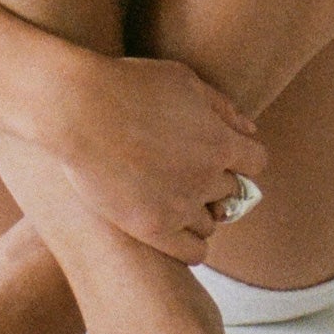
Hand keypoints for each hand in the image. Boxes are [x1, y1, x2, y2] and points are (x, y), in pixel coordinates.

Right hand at [50, 55, 270, 264]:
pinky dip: (191, 245)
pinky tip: (174, 229)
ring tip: (174, 198)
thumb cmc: (128, 85)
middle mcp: (207, 178)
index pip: (256, 163)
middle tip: (187, 171)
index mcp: (220, 142)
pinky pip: (194, 253)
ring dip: (200, 211)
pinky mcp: (153, 229)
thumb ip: (222, 107)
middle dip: (215, 180)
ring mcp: (181, 206)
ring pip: (212, 223)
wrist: (77, 108)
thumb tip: (250, 129)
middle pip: (232, 192)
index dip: (241, 157)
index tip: (222, 154)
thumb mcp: (183, 80)